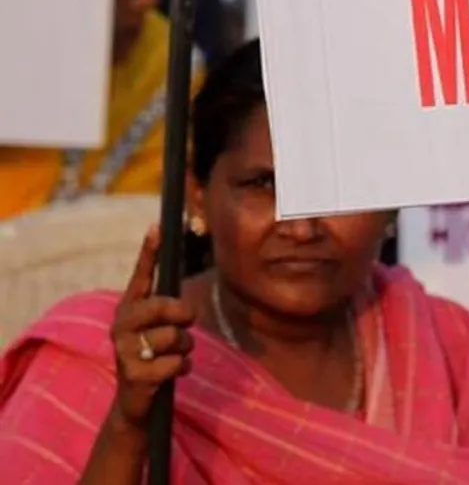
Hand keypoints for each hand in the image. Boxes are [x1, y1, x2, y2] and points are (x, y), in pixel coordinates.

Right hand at [108, 226, 196, 430]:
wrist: (135, 401)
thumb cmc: (153, 356)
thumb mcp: (159, 329)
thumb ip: (168, 310)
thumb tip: (188, 294)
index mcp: (128, 309)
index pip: (140, 277)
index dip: (149, 252)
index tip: (158, 226)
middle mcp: (120, 325)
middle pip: (166, 307)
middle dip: (184, 315)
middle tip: (187, 323)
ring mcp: (125, 350)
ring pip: (176, 337)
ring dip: (185, 347)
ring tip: (172, 355)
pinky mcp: (135, 374)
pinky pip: (177, 363)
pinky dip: (182, 368)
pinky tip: (170, 373)